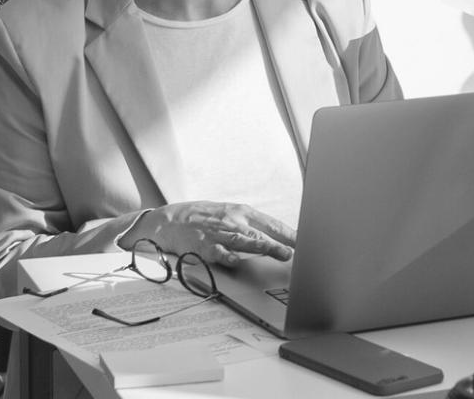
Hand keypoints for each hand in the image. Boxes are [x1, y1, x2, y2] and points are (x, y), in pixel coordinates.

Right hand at [123, 201, 295, 266]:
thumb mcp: (229, 215)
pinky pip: (219, 252)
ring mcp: (219, 233)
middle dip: (283, 242)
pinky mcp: (204, 246)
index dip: (290, 233)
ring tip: (282, 253)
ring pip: (246, 240)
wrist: (168, 220)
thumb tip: (276, 237)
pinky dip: (231, 256)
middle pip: (263, 232)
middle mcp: (233, 221)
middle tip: (299, 249)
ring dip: (266, 247)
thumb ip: (250, 225)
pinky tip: (241, 260)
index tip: (305, 241)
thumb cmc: (202, 218)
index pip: (272, 223)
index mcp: (242, 212)